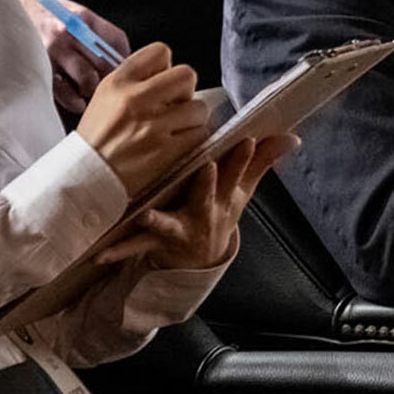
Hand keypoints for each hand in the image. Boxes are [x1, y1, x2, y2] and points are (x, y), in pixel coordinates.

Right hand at [18, 0, 132, 111]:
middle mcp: (69, 34)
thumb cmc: (47, 17)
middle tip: (110, 86)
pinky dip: (75, 102)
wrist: (9, 12)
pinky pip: (65, 93)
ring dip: (93, 90)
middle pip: (105, 63)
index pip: (116, 42)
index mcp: (83, 18)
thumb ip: (100, 33)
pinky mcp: (39, 70)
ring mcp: (52, 52)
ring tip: (91, 92)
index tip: (126, 71)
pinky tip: (77, 101)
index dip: (124, 61)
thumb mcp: (76, 14)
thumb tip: (123, 59)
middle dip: (111, 78)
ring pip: (88, 80)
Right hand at [75, 42, 206, 196]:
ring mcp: (152, 126)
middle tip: (174, 105)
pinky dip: (193, 138)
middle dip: (185, 90)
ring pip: (198, 107)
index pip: (160, 52)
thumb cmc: (96, 139)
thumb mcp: (104, 97)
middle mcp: (135, 99)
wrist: (85, 177)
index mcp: (118, 83)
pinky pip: (198, 134)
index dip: (166, 67)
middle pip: (186, 75)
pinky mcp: (165, 151)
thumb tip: (166, 72)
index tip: (162, 82)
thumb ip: (134, 80)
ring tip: (176, 127)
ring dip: (192, 118)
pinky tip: (178, 143)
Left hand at [96, 133, 294, 270]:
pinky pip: (136, 246)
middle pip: (207, 197)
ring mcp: (179, 229)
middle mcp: (203, 213)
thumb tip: (292, 136)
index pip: (236, 173)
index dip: (243, 158)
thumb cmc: (216, 211)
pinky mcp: (155, 242)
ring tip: (147, 216)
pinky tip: (102, 252)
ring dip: (159, 221)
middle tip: (207, 168)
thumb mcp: (239, 191)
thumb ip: (262, 161)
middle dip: (208, 185)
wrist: (196, 257)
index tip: (248, 139)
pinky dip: (119, 250)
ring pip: (170, 224)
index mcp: (222, 196)